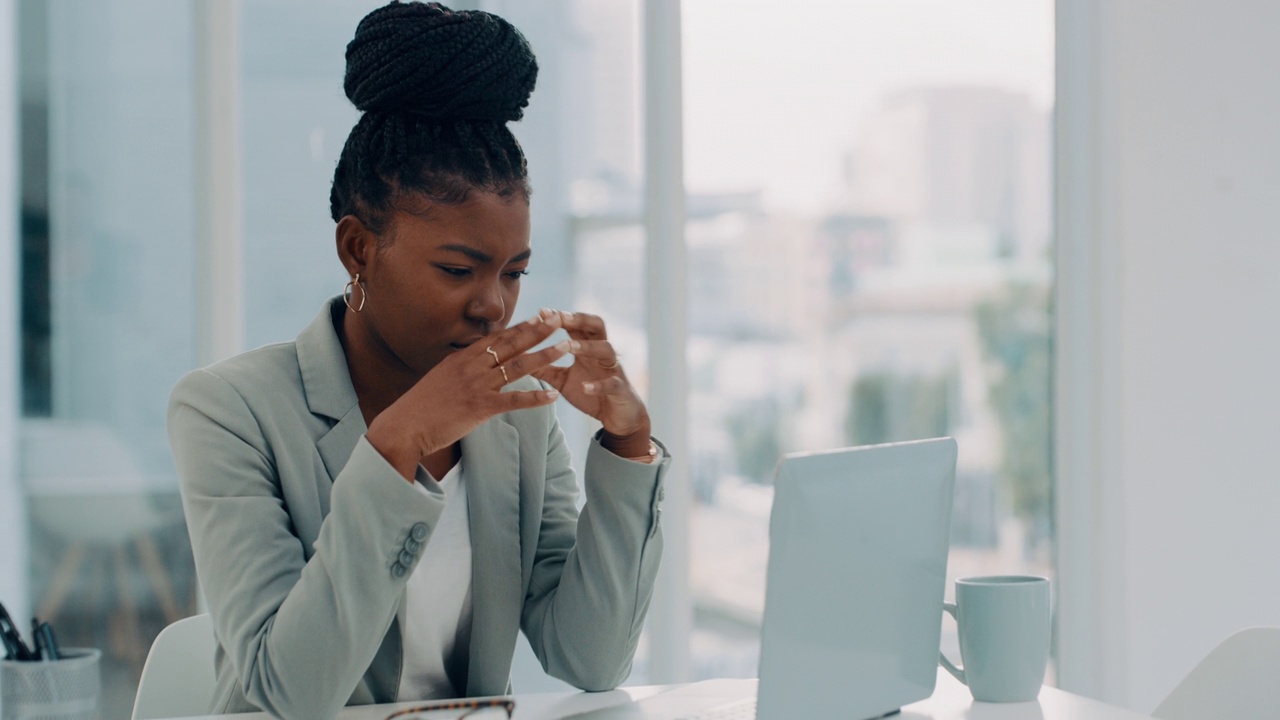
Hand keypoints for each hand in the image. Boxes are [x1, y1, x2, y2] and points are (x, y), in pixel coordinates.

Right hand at [367, 312, 567, 479]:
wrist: (405, 426)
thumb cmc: (421, 407)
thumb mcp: (441, 379)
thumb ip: (461, 369)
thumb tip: (473, 362)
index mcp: (462, 358)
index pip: (497, 337)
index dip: (521, 325)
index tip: (540, 315)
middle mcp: (471, 367)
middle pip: (511, 344)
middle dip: (538, 330)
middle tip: (559, 318)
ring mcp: (476, 386)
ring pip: (518, 367)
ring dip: (544, 356)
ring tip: (566, 347)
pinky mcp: (480, 408)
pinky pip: (514, 400)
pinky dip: (535, 398)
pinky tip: (553, 395)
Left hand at [530, 310, 651, 456]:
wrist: (617, 416)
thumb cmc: (590, 393)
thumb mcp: (562, 379)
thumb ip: (544, 368)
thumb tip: (518, 357)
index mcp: (588, 348)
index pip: (576, 325)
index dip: (561, 317)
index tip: (542, 311)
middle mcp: (602, 354)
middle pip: (596, 326)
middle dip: (579, 320)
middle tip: (560, 317)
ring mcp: (613, 370)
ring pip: (606, 349)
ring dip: (587, 347)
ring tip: (569, 347)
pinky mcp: (620, 389)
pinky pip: (612, 384)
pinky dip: (598, 385)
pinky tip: (585, 387)